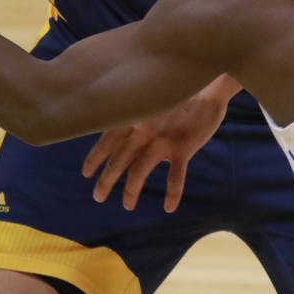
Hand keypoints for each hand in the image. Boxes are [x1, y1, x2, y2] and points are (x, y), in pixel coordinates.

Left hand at [81, 87, 228, 212]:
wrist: (207, 85)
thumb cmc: (178, 91)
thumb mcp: (151, 99)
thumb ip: (137, 115)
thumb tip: (125, 132)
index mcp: (133, 116)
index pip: (106, 140)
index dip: (94, 158)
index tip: (86, 173)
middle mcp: (142, 129)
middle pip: (119, 160)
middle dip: (106, 181)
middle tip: (97, 196)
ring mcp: (162, 139)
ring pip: (139, 171)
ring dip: (131, 191)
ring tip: (127, 205)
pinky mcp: (183, 147)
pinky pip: (175, 176)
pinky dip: (172, 193)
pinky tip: (169, 207)